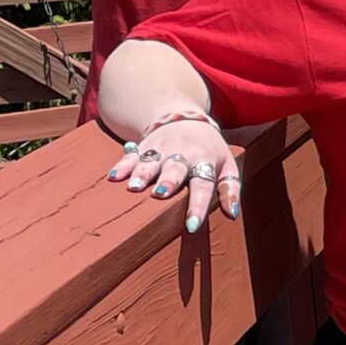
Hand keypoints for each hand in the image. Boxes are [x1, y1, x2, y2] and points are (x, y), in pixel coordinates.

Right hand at [106, 114, 240, 232]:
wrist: (187, 118)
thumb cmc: (209, 150)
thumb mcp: (227, 165)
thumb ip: (230, 189)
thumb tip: (232, 215)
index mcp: (205, 160)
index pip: (203, 184)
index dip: (198, 205)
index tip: (192, 226)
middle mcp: (183, 154)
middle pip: (175, 169)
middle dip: (168, 181)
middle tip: (160, 194)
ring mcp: (162, 148)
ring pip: (151, 162)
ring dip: (142, 173)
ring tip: (134, 187)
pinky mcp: (144, 145)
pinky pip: (131, 155)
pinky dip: (122, 165)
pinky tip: (114, 176)